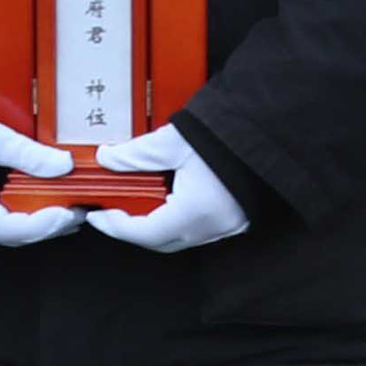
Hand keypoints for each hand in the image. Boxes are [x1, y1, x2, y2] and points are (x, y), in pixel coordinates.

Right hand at [0, 103, 81, 244]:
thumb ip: (22, 151)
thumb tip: (62, 165)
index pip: (9, 230)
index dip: (44, 225)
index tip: (71, 211)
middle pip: (9, 236)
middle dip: (46, 227)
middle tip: (78, 210)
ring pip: (2, 231)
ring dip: (35, 223)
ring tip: (66, 208)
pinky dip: (19, 216)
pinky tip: (37, 203)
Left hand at [89, 123, 248, 251]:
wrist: (269, 124)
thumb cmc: (227, 133)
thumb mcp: (173, 141)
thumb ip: (136, 154)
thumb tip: (107, 158)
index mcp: (195, 213)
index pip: (145, 233)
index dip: (116, 227)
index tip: (97, 216)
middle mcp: (212, 228)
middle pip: (162, 241)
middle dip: (134, 229)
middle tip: (113, 211)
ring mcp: (228, 225)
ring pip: (181, 237)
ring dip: (157, 224)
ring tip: (139, 202)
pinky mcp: (238, 217)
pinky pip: (200, 228)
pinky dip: (179, 219)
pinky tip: (169, 200)